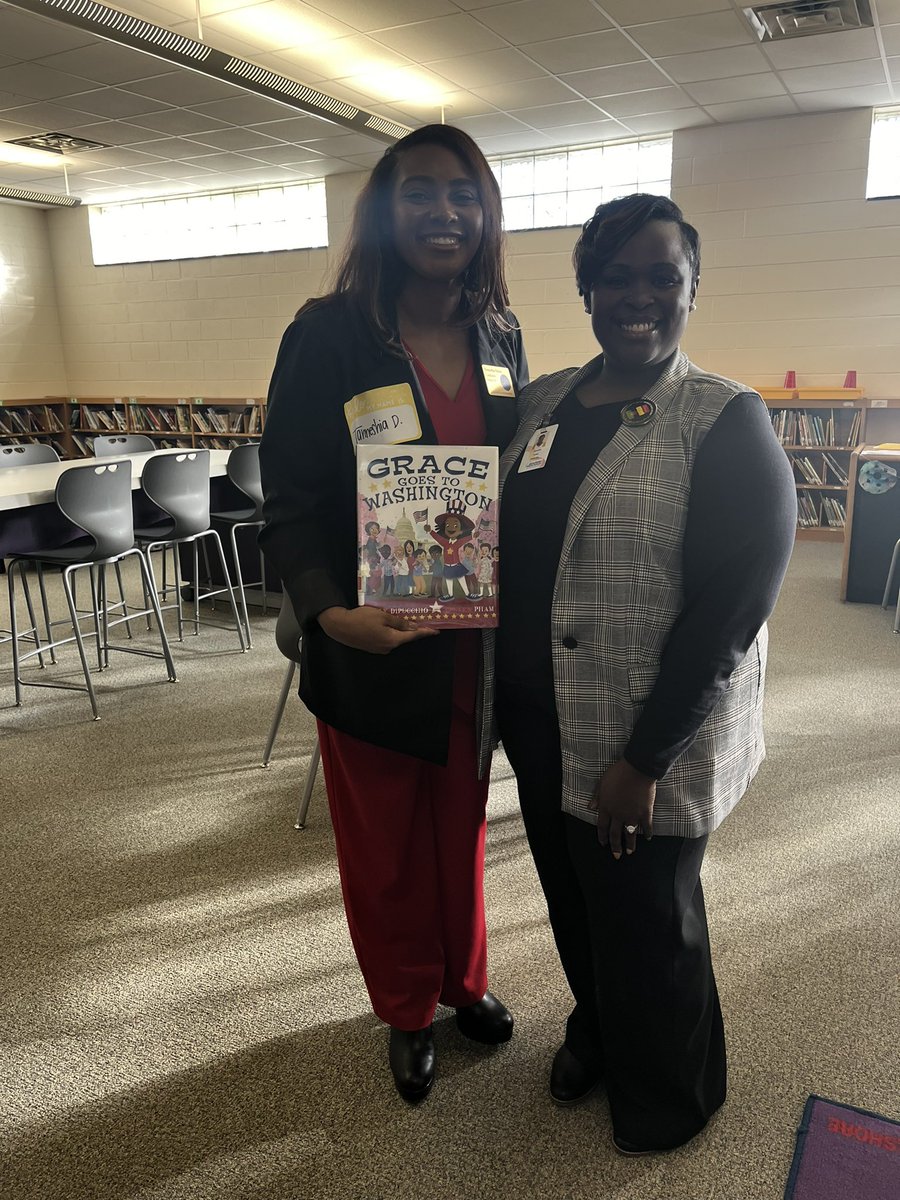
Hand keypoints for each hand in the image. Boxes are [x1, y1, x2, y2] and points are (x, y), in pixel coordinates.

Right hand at [318, 606, 437, 654]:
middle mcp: (388, 647)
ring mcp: (379, 649)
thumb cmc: (361, 619)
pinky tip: (389, 626)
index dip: (425, 633)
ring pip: (394, 639)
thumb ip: (399, 623)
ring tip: (404, 621)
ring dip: (400, 631)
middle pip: (404, 638)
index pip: (413, 636)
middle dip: (413, 631)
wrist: (340, 626)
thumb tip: (413, 628)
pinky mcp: (372, 648)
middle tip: (422, 622)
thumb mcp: (383, 617)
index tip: (436, 631)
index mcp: (392, 640)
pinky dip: (390, 633)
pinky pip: (386, 640)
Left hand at [589, 757, 655, 859]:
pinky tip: (648, 838)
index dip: (602, 837)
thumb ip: (597, 797)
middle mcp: (618, 814)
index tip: (603, 844)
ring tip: (630, 852)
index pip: (602, 827)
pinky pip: (646, 826)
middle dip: (615, 846)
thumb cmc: (617, 773)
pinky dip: (647, 833)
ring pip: (630, 834)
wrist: (636, 769)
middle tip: (616, 856)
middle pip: (615, 834)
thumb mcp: (602, 783)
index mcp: (606, 807)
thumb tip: (590, 807)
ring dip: (630, 845)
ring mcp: (632, 815)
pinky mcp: (645, 812)